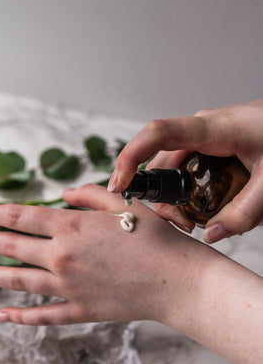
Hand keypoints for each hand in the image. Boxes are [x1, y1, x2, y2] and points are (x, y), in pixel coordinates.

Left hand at [0, 184, 201, 325]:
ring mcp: (69, 287)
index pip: (21, 217)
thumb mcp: (124, 204)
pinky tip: (1, 314)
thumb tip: (64, 193)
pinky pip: (43, 315)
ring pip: (19, 281)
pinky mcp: (80, 310)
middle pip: (13, 247)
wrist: (177, 279)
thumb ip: (89, 195)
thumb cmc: (156, 237)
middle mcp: (63, 257)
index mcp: (72, 227)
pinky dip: (20, 316)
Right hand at [108, 99, 262, 242]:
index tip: (119, 185)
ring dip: (178, 197)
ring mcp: (207, 137)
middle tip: (181, 226)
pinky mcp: (214, 145)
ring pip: (175, 168)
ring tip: (197, 221)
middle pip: (161, 162)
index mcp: (213, 129)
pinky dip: (190, 190)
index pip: (157, 134)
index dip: (130, 157)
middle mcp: (202, 130)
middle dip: (162, 196)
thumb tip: (211, 234)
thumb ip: (244, 213)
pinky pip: (190, 167)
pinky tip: (207, 206)